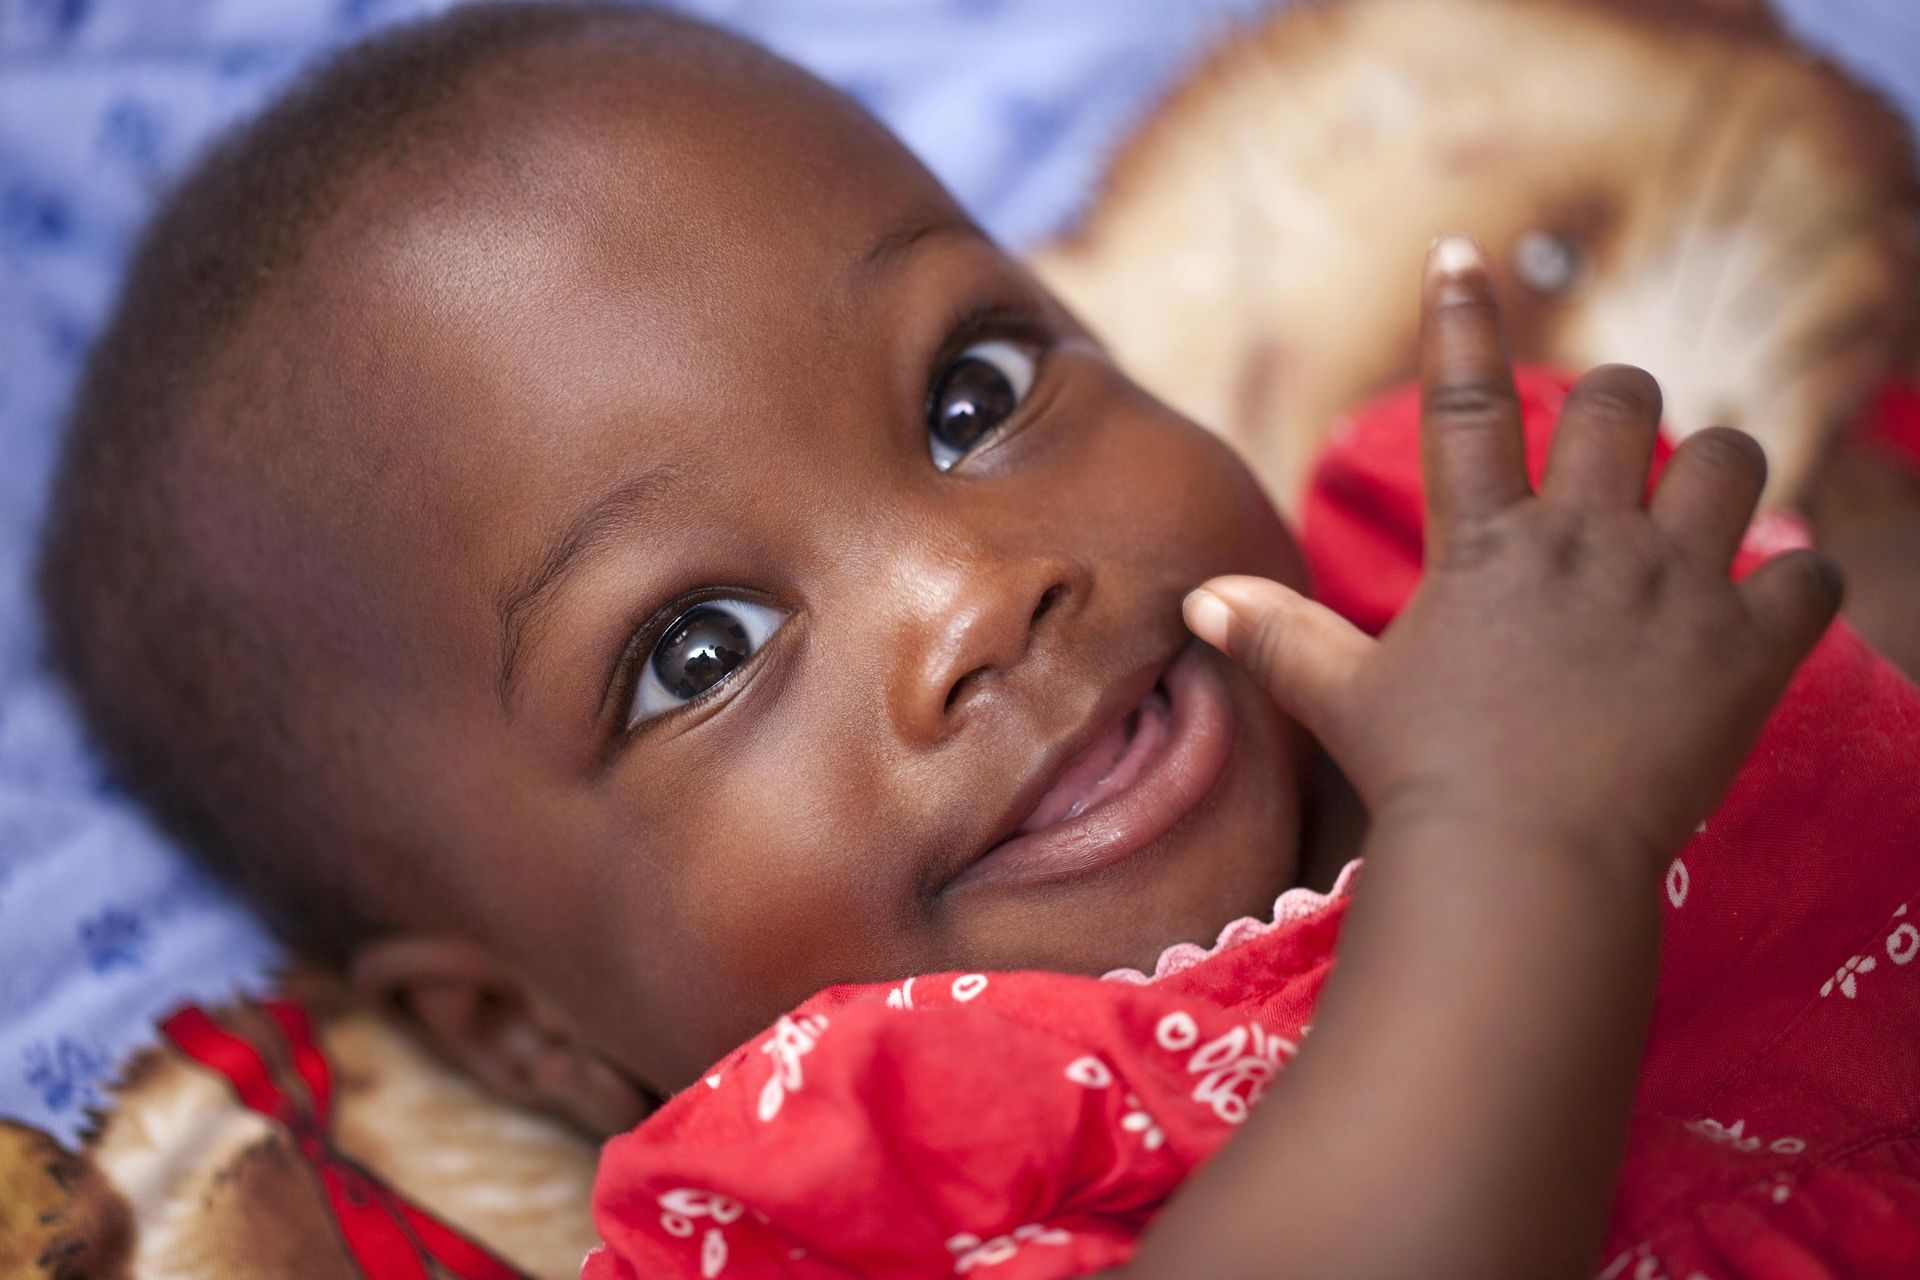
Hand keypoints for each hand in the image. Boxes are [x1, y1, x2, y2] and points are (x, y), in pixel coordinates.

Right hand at [1185, 236, 1840, 868]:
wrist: (1523, 864)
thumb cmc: (1422, 779)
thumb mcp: (1341, 697)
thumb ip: (1277, 635)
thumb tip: (1199, 600)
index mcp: (1484, 546)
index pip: (1465, 403)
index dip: (1458, 318)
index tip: (1457, 251)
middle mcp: (1582, 543)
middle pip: (1625, 403)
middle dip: (1622, 408)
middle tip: (1614, 453)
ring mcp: (1671, 590)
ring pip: (1732, 462)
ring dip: (1720, 475)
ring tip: (1703, 515)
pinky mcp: (1744, 651)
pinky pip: (1811, 574)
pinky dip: (1800, 581)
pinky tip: (1773, 600)